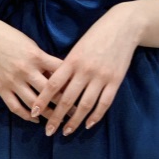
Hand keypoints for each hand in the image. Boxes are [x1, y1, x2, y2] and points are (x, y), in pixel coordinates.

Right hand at [0, 13, 70, 124]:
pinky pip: (16, 107)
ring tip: (57, 120)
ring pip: (34, 103)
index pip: (60, 73)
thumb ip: (43, 59)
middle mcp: (26, 70)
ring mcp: (13, 81)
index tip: (81, 92)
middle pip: (50, 92)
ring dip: (47, 114)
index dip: (71, 83)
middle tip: (75, 112)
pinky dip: (26, 116)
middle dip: (64, 104)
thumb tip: (58, 74)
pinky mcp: (1, 89)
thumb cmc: (7, 36)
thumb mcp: (29, 44)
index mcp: (36, 56)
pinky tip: (35, 120)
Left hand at [28, 3, 140, 135]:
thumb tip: (56, 87)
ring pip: (85, 105)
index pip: (53, 84)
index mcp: (72, 60)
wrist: (124, 26)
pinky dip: (96, 116)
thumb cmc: (96, 35)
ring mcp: (101, 77)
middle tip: (48, 131)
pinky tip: (88, 124)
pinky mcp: (115, 81)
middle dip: (56, 118)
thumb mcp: (78, 47)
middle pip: (67, 100)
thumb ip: (68, 66)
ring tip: (66, 132)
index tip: (34, 112)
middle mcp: (85, 70)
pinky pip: (104, 103)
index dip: (43, 100)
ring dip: (75, 121)